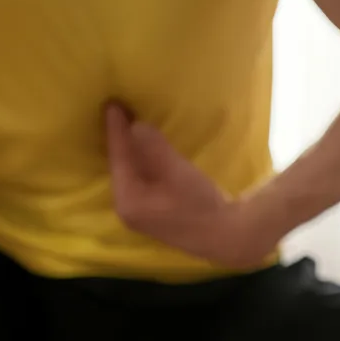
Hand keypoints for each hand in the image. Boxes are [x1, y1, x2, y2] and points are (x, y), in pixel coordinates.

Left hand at [104, 103, 278, 268]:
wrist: (228, 236)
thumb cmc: (202, 205)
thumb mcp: (177, 173)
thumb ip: (154, 148)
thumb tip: (135, 125)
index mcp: (127, 200)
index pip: (118, 157)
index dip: (116, 130)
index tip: (112, 104)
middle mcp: (127, 208)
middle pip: (121, 167)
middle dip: (120, 140)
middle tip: (119, 111)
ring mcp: (140, 213)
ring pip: (131, 174)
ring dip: (132, 151)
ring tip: (131, 126)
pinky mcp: (154, 213)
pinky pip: (141, 181)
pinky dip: (142, 163)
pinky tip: (146, 152)